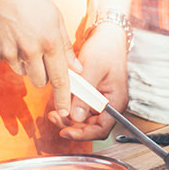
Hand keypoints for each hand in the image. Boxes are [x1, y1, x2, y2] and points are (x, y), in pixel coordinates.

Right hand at [0, 0, 75, 121]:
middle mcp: (31, 50)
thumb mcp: (55, 17)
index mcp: (50, 41)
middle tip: (40, 56)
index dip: (63, 97)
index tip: (65, 111)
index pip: (59, 78)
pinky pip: (6, 62)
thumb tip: (75, 67)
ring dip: (25, 64)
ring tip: (22, 39)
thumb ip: (65, 46)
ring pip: (22, 72)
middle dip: (42, 74)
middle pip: (39, 81)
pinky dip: (9, 54)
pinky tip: (9, 36)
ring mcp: (10, 52)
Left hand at [53, 22, 127, 139]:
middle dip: (72, 126)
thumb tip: (76, 117)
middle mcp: (109, 104)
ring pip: (83, 119)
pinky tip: (59, 102)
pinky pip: (80, 108)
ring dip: (68, 118)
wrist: (106, 35)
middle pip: (91, 127)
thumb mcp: (92, 69)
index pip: (101, 128)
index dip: (83, 134)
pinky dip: (69, 108)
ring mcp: (100, 100)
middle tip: (54, 118)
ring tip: (53, 112)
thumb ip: (84, 94)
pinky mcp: (91, 95)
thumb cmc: (105, 49)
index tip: (66, 132)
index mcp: (115, 102)